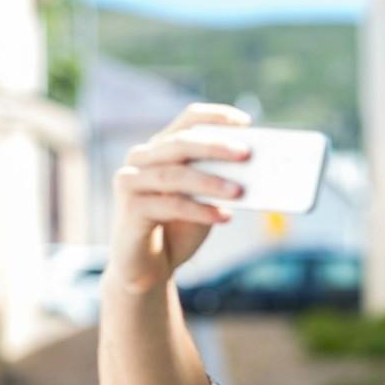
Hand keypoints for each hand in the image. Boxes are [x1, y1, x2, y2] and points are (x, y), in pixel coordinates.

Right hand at [107, 103, 251, 293]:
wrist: (148, 267)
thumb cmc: (180, 228)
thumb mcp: (204, 200)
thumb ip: (219, 181)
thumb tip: (254, 169)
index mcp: (162, 148)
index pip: (187, 120)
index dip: (215, 117)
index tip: (246, 122)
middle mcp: (142, 159)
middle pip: (180, 143)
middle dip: (215, 147)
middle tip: (246, 153)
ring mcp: (131, 182)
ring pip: (174, 175)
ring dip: (210, 182)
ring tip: (239, 191)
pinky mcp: (130, 209)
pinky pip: (169, 206)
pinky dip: (199, 211)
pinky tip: (223, 217)